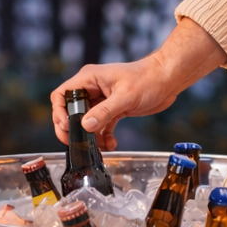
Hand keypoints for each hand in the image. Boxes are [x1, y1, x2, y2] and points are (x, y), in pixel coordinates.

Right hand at [51, 18, 226, 149]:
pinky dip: (103, 137)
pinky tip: (112, 143)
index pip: (62, 95)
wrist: (167, 80)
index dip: (59, 113)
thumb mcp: (125, 97)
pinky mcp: (112, 110)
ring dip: (91, 137)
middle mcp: (92, 89)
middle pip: (70, 112)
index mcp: (89, 79)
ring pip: (85, 123)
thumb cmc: (147, 79)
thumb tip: (85, 126)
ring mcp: (101, 100)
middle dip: (73, 130)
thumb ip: (104, 112)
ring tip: (101, 147)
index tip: (67, 128)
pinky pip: (100, 127)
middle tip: (79, 144)